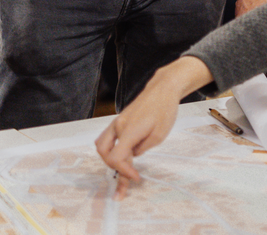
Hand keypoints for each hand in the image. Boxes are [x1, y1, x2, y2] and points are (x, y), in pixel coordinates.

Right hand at [94, 58, 210, 194]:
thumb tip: (133, 155)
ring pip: (102, 144)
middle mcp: (118, 126)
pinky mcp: (119, 120)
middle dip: (114, 167)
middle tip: (127, 177)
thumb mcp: (159, 135)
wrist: (163, 89)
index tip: (136, 177)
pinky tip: (124, 155)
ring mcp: (117, 122)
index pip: (115, 157)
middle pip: (103, 151)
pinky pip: (108, 137)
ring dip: (110, 158)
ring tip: (124, 168)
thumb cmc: (164, 110)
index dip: (124, 172)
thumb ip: (142, 148)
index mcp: (128, 130)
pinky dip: (112, 149)